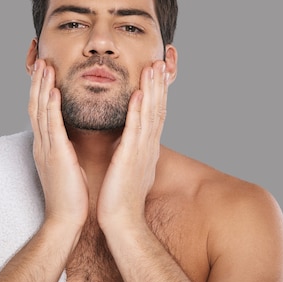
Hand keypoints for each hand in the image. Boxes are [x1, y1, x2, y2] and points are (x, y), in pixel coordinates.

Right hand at [28, 59, 88, 228]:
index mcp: (47, 146)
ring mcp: (46, 149)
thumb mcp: (67, 165)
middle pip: (36, 105)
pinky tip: (53, 91)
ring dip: (42, 87)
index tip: (46, 70)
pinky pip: (52, 127)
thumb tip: (73, 137)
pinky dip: (50, 107)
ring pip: (40, 111)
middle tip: (40, 59)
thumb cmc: (71, 196)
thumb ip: (67, 148)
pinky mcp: (55, 156)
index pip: (41, 111)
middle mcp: (42, 144)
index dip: (41, 89)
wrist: (66, 221)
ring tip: (44, 65)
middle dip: (38, 81)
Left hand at [97, 60, 169, 229]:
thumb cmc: (122, 196)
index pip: (154, 113)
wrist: (121, 220)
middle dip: (159, 84)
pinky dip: (137, 112)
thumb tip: (129, 140)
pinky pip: (135, 131)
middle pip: (157, 109)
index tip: (157, 71)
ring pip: (150, 115)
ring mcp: (142, 152)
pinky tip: (137, 95)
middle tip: (161, 61)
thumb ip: (131, 150)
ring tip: (153, 68)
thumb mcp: (130, 166)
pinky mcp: (130, 159)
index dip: (157, 91)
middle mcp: (148, 146)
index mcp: (146, 147)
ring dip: (152, 90)